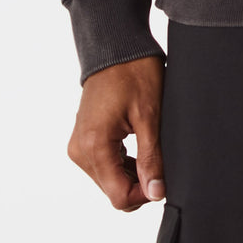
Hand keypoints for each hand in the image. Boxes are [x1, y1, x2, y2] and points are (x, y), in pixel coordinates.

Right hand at [67, 54, 166, 209]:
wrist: (116, 46)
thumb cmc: (134, 72)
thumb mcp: (150, 116)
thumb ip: (151, 158)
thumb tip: (156, 192)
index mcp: (94, 146)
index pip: (119, 196)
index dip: (146, 194)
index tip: (164, 177)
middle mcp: (80, 150)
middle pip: (113, 190)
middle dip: (139, 183)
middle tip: (160, 158)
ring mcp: (79, 145)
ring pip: (109, 180)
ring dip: (131, 173)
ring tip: (150, 147)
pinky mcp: (82, 139)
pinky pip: (103, 165)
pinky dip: (122, 163)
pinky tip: (138, 146)